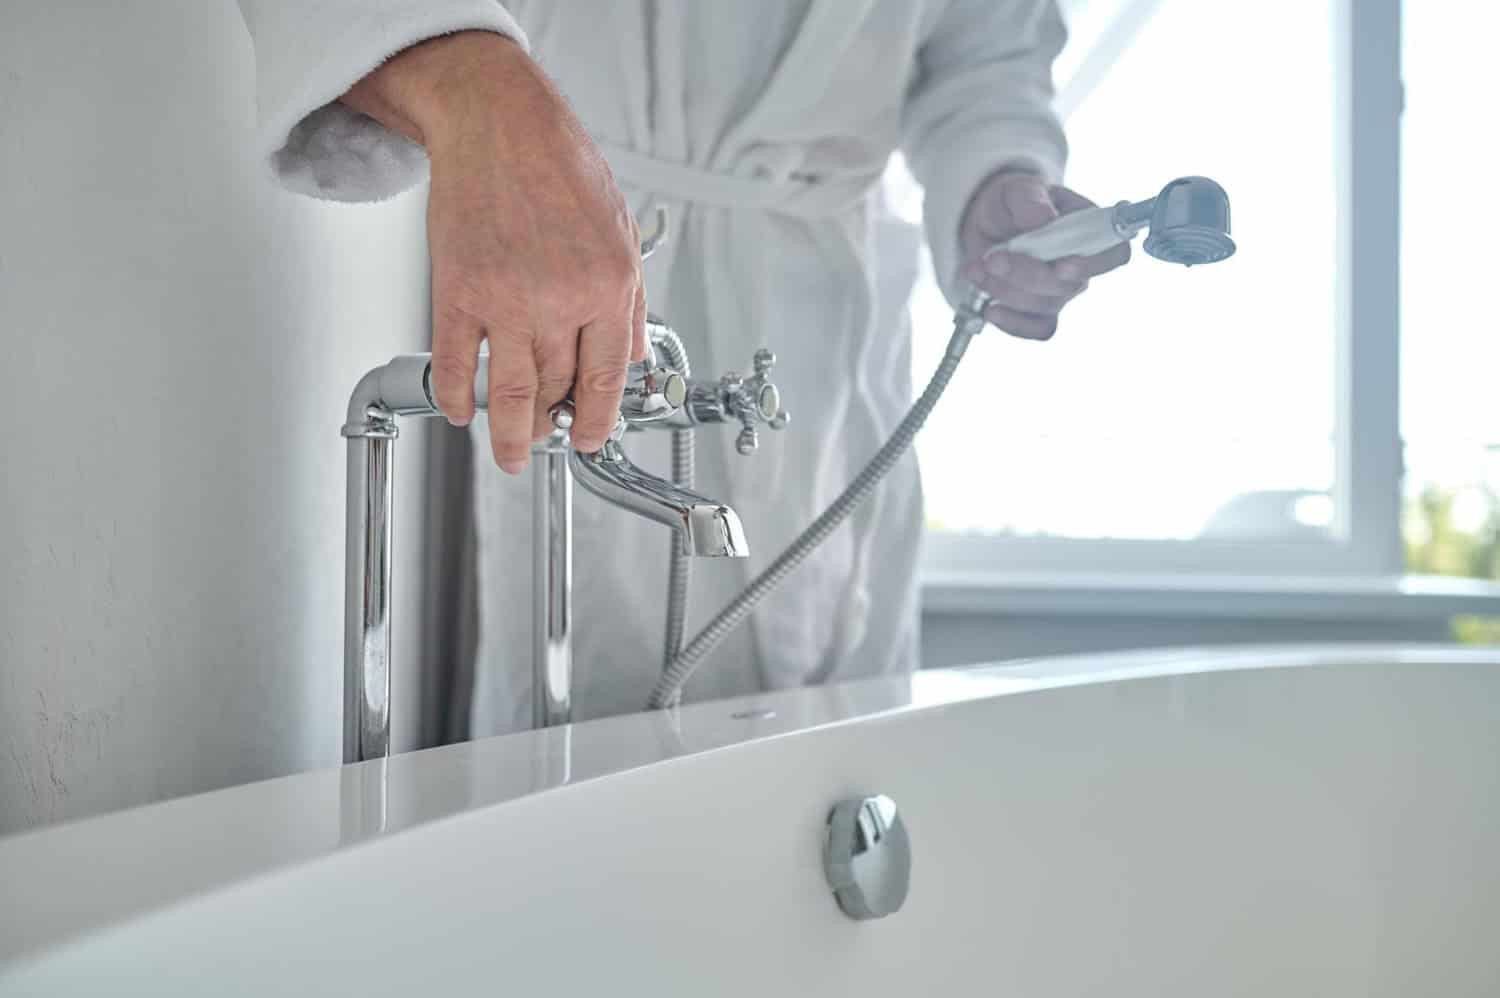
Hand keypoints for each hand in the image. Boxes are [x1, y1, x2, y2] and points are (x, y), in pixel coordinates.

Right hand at [342, 31, 645, 470]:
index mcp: (608, 286)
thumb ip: (629, 303)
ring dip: (510, 435)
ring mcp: (506, 299)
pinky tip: (461, 412)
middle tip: (547, 437)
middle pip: (557, 388)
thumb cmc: (560, 168)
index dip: (597, 421)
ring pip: (510, 393)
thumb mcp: (621, 233)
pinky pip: (456, 363)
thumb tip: (632, 360)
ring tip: (511, 456)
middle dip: (553, 422)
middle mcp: (560, 299)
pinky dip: (457, 397)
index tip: (587, 441)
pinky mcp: (458, 291)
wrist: (497, 124)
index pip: (606, 380)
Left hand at [958, 170, 1128, 340]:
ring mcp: (1060, 290)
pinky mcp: (1038, 310)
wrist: (987, 224)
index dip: (1096, 265)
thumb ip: (1030, 200)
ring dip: (1007, 290)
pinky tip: (991, 310)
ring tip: (979, 267)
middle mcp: (1081, 264)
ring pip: (1045, 305)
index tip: (1063, 266)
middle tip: (994, 258)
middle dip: (1028, 275)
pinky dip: (1012, 324)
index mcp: (1089, 228)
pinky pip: (1036, 329)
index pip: (1115, 253)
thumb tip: (1045, 219)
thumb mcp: (1017, 189)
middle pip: (1071, 285)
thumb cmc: (1013, 203)